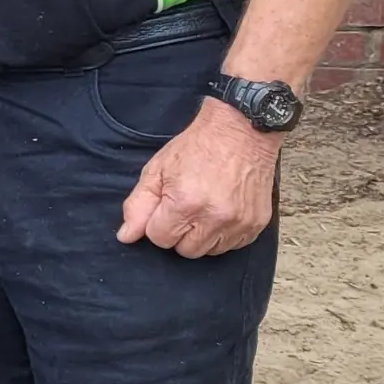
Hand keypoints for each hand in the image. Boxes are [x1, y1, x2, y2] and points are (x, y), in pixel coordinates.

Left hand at [117, 103, 279, 256]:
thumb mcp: (156, 170)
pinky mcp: (256, 224)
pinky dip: (224, 234)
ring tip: (204, 208)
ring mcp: (239, 223)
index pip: (160, 239)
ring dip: (202, 236)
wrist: (240, 132)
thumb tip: (126, 237)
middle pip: (185, 250)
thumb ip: (138, 206)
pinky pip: (233, 246)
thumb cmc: (196, 148)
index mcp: (185, 203)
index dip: (158, 223)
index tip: (166, 206)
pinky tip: (221, 212)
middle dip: (179, 232)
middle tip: (184, 207)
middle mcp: (214, 217)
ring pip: (209, 251)